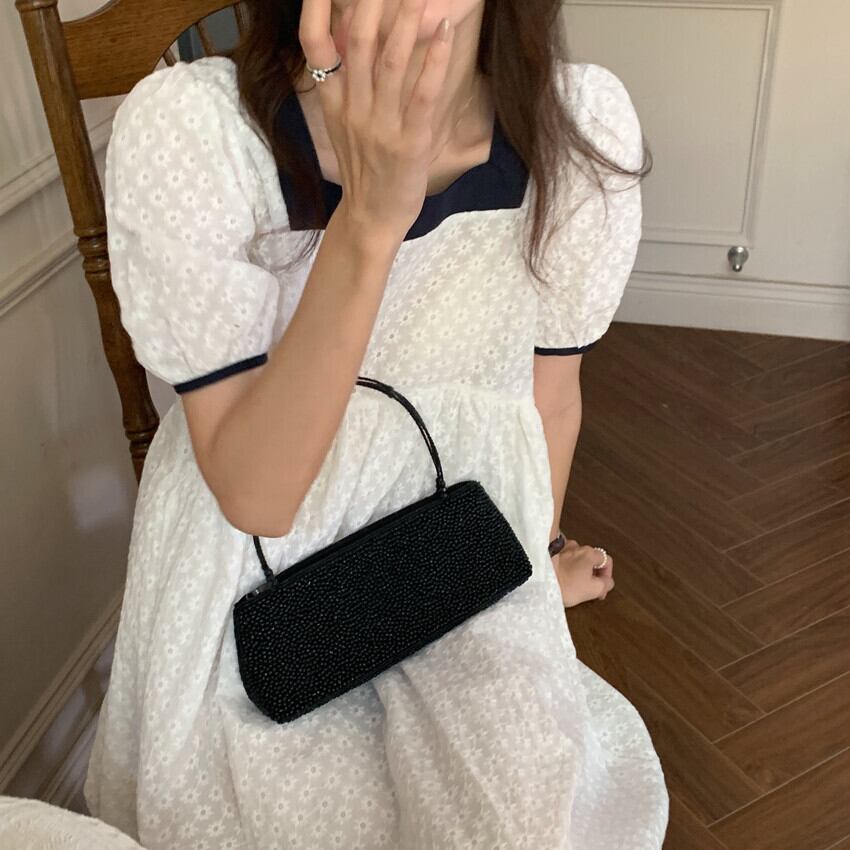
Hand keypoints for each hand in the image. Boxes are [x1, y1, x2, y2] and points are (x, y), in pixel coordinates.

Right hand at [299, 0, 455, 235]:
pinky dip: (435, 60)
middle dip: (373, 0)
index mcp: (334, 103)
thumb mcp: (344, 125)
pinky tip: (445, 32)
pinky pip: (423, 94)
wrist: (372, 218)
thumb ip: (347, 84)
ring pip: (392, 61)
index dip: (316, 7)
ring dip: (407, 20)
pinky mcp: (409, 142)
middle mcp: (353, 109)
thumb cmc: (365, 170)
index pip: (315, 45)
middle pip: (359, 41)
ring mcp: (381, 126)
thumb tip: (354, 37)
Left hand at [552, 538, 614, 607]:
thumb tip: (607, 582)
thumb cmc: (563, 584)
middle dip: (591, 573)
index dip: (607, 575)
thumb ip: (605, 585)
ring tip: (571, 583)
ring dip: (577, 569)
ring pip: (576, 558)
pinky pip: (562, 558)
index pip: (606, 560)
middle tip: (587, 587)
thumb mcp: (592, 590)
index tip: (601, 586)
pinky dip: (564, 566)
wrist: (538, 579)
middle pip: (591, 559)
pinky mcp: (549, 551)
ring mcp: (562, 547)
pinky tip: (561, 577)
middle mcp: (576, 546)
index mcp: (589, 553)